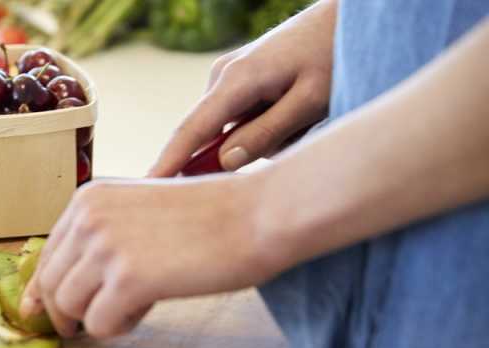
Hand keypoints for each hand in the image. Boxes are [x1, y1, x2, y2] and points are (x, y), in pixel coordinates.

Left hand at [20, 176, 282, 338]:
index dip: (43, 289)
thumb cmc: (209, 217)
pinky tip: (147, 308)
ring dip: (98, 318)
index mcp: (88, 198)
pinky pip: (99, 324)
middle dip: (66, 312)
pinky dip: (120, 328)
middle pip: (50, 284)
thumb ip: (100, 238)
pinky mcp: (128, 279)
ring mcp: (106, 247)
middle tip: (91, 324)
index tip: (42, 312)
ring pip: (69, 307)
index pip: (46, 254)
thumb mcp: (138, 210)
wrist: (256, 214)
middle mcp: (89, 218)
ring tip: (136, 304)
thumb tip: (56, 288)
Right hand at [149, 0, 336, 176]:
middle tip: (295, 134)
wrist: (345, 16)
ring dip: (265, 137)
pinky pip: (241, 118)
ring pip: (232, 130)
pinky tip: (296, 111)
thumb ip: (266, 134)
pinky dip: (266, 125)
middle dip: (245, 149)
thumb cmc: (334, 54)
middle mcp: (221, 76)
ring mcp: (227, 76)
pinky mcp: (238, 79)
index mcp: (236, 80)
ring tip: (305, 118)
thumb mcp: (309, 102)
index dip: (168, 163)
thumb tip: (224, 162)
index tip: (145, 187)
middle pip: (212, 136)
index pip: (191, 131)